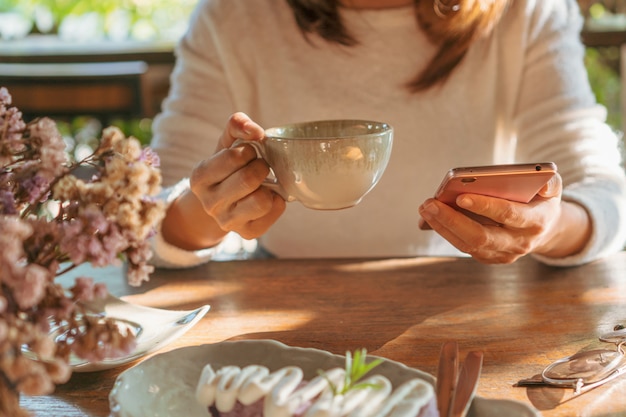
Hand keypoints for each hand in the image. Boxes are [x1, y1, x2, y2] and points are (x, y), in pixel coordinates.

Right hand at [162, 112, 285, 249]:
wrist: (222, 201)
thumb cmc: (227, 167)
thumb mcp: (226, 144)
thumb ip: (237, 125)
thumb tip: (255, 130)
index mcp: (200, 177)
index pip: (234, 157)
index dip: (248, 151)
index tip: (248, 153)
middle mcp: (209, 203)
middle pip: (249, 179)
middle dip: (261, 167)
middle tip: (259, 166)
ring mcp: (227, 221)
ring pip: (262, 200)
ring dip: (269, 186)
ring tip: (263, 183)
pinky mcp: (248, 233)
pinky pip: (273, 211)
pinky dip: (277, 200)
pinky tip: (268, 196)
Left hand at [418, 174, 590, 262]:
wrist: (545, 229)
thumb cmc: (541, 200)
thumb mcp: (552, 187)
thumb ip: (549, 181)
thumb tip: (541, 182)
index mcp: (536, 222)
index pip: (509, 215)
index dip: (485, 206)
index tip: (461, 196)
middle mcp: (519, 243)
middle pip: (481, 236)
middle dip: (452, 219)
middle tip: (430, 204)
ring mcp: (503, 254)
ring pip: (468, 244)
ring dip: (443, 226)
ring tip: (425, 208)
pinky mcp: (489, 257)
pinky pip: (463, 246)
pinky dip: (445, 231)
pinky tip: (430, 217)